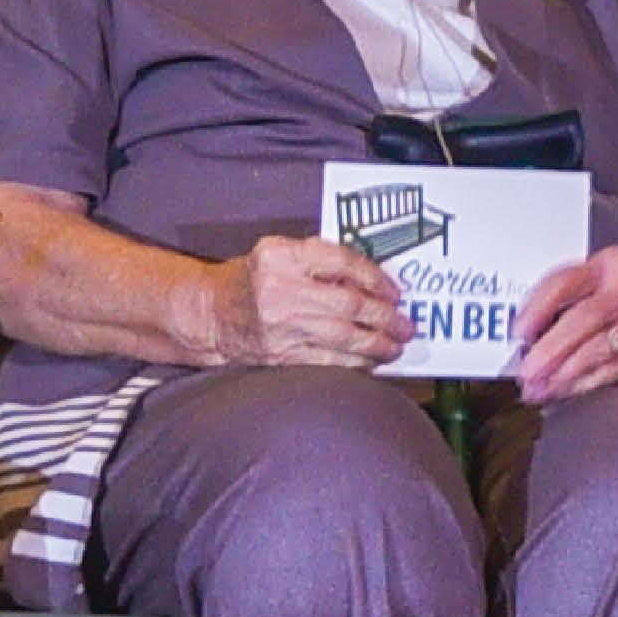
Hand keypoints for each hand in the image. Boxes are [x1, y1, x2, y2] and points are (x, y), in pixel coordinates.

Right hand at [213, 231, 413, 369]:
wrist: (212, 312)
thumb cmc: (253, 279)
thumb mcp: (281, 254)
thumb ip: (321, 260)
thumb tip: (371, 281)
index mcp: (282, 256)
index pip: (342, 262)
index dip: (376, 278)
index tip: (394, 291)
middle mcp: (281, 289)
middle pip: (349, 304)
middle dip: (385, 317)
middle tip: (405, 325)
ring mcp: (280, 325)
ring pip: (343, 336)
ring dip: (377, 344)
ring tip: (396, 346)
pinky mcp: (280, 354)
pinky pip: (328, 360)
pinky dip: (355, 362)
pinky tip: (371, 361)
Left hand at [509, 243, 617, 400]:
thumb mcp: (600, 286)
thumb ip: (567, 300)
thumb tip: (524, 336)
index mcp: (606, 266)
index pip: (563, 283)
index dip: (536, 309)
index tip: (519, 332)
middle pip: (579, 320)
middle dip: (548, 351)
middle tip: (526, 372)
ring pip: (592, 350)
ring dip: (560, 374)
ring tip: (539, 389)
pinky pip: (605, 370)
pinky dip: (580, 384)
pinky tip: (562, 391)